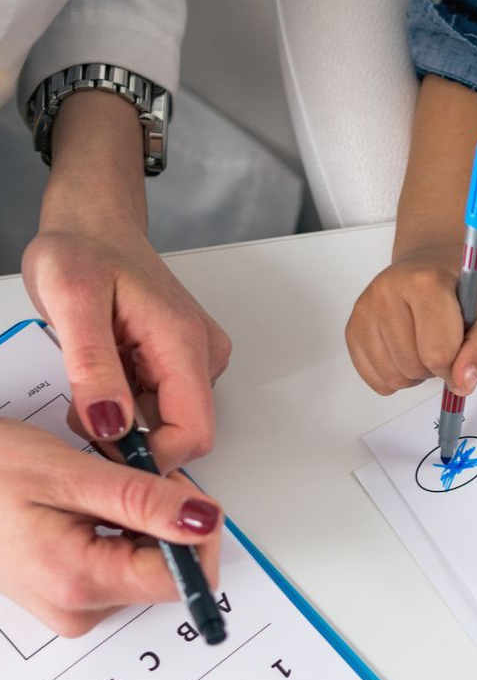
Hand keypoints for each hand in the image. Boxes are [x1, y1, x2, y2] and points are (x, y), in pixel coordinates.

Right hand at [0, 419, 221, 636]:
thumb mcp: (73, 475)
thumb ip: (146, 502)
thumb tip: (206, 521)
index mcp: (81, 584)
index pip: (183, 580)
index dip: (196, 530)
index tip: (175, 489)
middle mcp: (79, 609)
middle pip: (168, 572)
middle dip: (168, 518)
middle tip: (130, 476)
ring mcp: (72, 604)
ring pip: (148, 564)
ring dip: (144, 520)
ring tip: (99, 488)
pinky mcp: (69, 592)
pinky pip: (122, 563)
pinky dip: (123, 528)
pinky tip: (91, 504)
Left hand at [23, 220, 230, 474]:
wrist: (95, 223)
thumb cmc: (84, 250)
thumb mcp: (71, 302)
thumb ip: (93, 367)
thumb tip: (111, 424)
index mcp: (182, 341)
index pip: (192, 433)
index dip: (149, 456)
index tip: (102, 449)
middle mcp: (202, 353)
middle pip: (183, 432)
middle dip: (131, 437)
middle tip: (84, 406)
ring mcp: (196, 357)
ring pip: (168, 421)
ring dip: (125, 418)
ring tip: (91, 378)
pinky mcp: (184, 359)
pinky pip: (160, 404)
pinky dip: (127, 402)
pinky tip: (105, 372)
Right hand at [346, 242, 476, 395]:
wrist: (431, 266)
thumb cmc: (462, 291)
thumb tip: (463, 382)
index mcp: (425, 281)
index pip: (437, 352)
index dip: (457, 365)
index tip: (463, 353)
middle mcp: (387, 291)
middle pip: (413, 367)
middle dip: (436, 367)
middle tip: (444, 341)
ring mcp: (365, 310)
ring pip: (393, 377)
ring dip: (416, 374)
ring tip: (425, 345)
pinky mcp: (352, 328)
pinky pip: (376, 380)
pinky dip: (396, 378)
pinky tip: (407, 351)